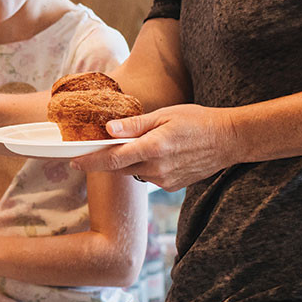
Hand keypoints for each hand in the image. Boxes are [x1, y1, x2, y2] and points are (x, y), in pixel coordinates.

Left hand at [71, 103, 241, 190]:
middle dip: (103, 162)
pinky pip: (148, 177)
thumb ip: (134, 125)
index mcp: (153, 147)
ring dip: (125, 163)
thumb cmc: (196, 120)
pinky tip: (155, 155)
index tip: (74, 162)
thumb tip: (108, 130)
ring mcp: (165, 180)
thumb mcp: (164, 115)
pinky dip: (144, 167)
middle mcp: (157, 168)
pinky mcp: (171, 186)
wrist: (228, 140)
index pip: (113, 158)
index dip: (90, 161)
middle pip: (118, 169)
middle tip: (90, 153)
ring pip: (133, 173)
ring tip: (133, 146)